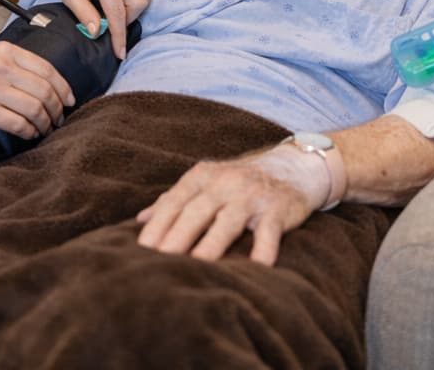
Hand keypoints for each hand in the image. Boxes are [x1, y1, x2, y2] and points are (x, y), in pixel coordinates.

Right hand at [0, 41, 74, 134]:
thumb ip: (13, 63)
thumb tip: (44, 80)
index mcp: (6, 51)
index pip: (47, 69)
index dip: (64, 87)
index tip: (70, 99)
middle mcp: (2, 67)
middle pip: (45, 90)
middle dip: (58, 108)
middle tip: (60, 118)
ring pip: (35, 108)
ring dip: (46, 122)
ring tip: (46, 128)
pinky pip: (18, 124)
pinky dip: (29, 131)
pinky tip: (30, 134)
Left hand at [135, 143, 328, 265]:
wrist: (293, 166)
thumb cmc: (240, 181)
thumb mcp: (207, 182)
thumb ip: (175, 199)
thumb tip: (140, 220)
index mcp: (203, 176)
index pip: (175, 201)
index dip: (158, 226)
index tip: (141, 251)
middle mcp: (225, 182)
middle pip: (196, 211)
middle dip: (176, 237)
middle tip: (158, 264)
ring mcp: (251, 195)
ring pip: (227, 222)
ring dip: (210, 245)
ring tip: (195, 268)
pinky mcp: (278, 208)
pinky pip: (268, 231)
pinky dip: (263, 249)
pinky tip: (256, 269)